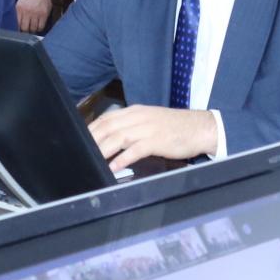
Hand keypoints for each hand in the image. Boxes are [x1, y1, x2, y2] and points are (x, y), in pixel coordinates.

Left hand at [15, 0, 52, 33]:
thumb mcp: (20, 3)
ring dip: (33, 30)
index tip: (20, 30)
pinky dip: (39, 28)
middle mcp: (27, 11)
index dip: (18, 29)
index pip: (17, 24)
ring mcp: (36, 13)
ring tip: (33, 28)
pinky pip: (41, 26)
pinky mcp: (44, 14)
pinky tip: (38, 26)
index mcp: (19, 8)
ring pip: (33, 28)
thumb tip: (16, 25)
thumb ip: (18, 13)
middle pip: (25, 28)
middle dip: (25, 31)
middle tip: (27, 30)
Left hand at [88, 105, 216, 170]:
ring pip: (117, 138)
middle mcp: (138, 117)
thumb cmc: (174, 127)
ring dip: (102, 150)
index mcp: (135, 111)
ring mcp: (147, 129)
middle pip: (108, 127)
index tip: (80, 140)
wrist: (200, 127)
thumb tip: (112, 137)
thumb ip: (132, 126)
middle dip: (92, 140)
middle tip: (80, 153)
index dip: (91, 129)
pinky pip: (135, 150)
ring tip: (92, 160)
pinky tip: (114, 167)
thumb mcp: (150, 120)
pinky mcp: (156, 141)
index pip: (106, 118)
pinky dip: (122, 159)